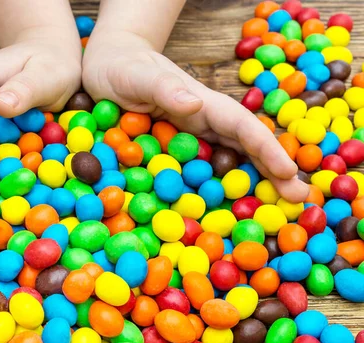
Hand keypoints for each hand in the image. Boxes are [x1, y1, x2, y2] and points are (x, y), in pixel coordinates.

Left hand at [82, 31, 308, 202]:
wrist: (104, 69)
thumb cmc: (120, 67)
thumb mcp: (137, 76)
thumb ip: (162, 89)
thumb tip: (195, 104)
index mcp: (201, 104)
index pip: (241, 126)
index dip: (266, 148)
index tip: (288, 172)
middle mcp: (202, 124)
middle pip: (244, 149)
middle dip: (273, 172)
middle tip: (301, 201)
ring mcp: (189, 140)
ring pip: (227, 164)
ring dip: (251, 186)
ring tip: (276, 213)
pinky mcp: (172, 153)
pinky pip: (198, 174)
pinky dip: (216, 191)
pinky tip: (225, 213)